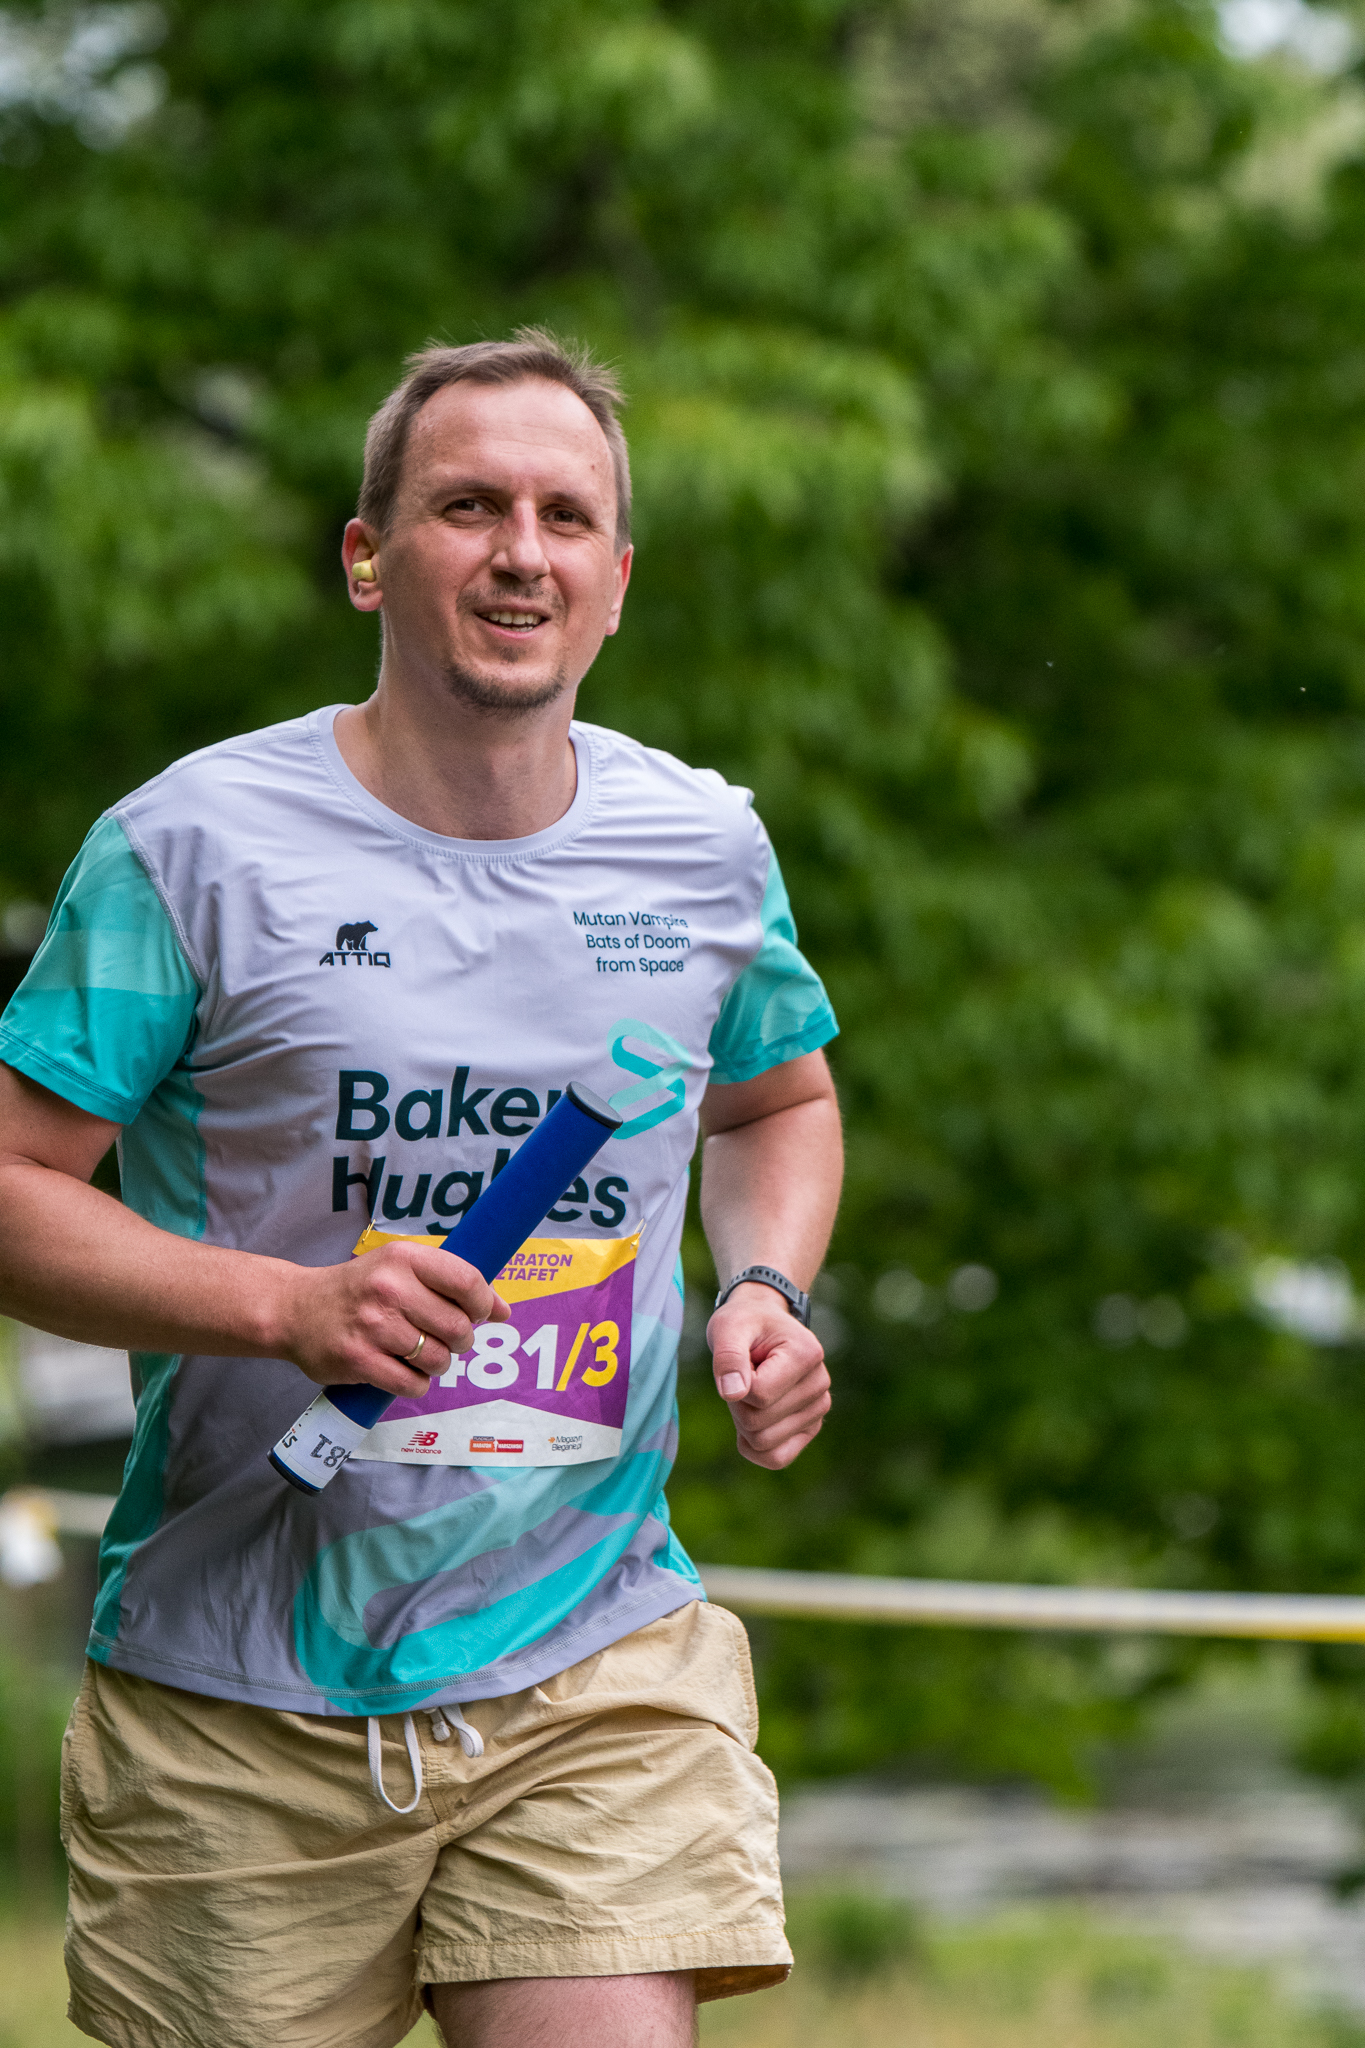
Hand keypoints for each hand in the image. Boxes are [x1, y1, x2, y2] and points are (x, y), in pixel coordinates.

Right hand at [275, 1243, 509, 1397]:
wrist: (296, 1310)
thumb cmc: (360, 1289)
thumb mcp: (402, 1270)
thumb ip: (452, 1284)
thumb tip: (504, 1311)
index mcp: (404, 1258)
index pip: (467, 1281)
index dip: (482, 1304)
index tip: (477, 1313)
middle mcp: (389, 1288)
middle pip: (458, 1328)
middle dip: (459, 1340)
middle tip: (443, 1338)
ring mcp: (373, 1326)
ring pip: (438, 1360)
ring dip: (437, 1364)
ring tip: (418, 1353)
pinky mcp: (359, 1360)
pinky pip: (413, 1384)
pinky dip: (416, 1383)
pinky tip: (401, 1370)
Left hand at [707, 1281, 830, 1469]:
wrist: (761, 1326)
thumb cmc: (744, 1324)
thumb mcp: (728, 1328)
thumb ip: (728, 1357)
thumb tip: (732, 1394)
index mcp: (807, 1354)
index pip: (759, 1395)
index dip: (734, 1384)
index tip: (740, 1360)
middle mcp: (820, 1384)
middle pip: (758, 1423)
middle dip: (736, 1404)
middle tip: (742, 1376)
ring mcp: (818, 1408)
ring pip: (764, 1443)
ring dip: (743, 1421)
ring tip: (751, 1389)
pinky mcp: (810, 1427)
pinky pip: (777, 1458)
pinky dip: (754, 1448)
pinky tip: (749, 1423)